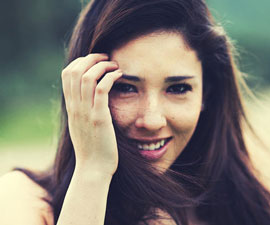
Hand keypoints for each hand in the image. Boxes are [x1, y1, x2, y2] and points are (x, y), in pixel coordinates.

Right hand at [61, 53, 121, 175]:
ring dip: (102, 65)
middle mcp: (75, 107)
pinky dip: (110, 77)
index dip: (81, 61)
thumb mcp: (82, 125)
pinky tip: (120, 75)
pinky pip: (101, 90)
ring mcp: (86, 112)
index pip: (67, 73)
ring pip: (88, 76)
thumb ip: (83, 109)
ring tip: (115, 65)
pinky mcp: (99, 118)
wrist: (93, 169)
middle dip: (91, 58)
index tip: (96, 60)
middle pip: (75, 70)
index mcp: (71, 106)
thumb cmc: (92, 147)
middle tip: (107, 58)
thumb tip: (90, 95)